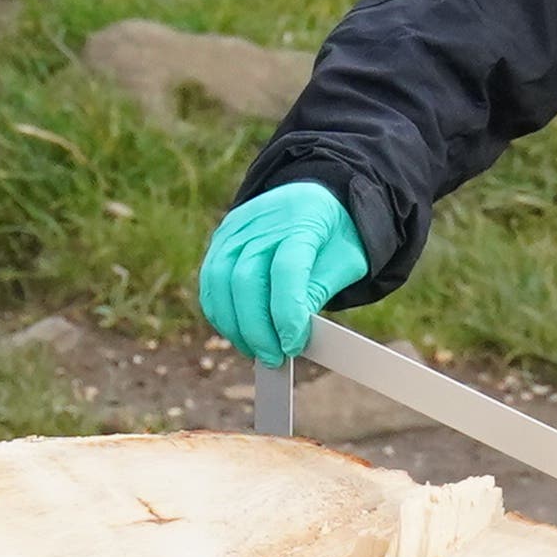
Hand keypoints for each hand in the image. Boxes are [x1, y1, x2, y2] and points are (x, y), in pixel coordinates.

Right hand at [197, 184, 369, 363]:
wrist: (312, 200)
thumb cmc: (333, 237)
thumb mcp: (345, 261)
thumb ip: (320, 291)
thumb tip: (292, 332)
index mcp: (303, 221)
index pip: (286, 270)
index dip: (286, 313)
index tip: (293, 344)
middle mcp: (263, 222)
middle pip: (246, 279)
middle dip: (257, 328)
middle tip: (273, 357)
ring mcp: (236, 228)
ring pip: (220, 282)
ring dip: (234, 325)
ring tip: (255, 349)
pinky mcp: (220, 239)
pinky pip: (210, 281)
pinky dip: (220, 312)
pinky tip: (237, 332)